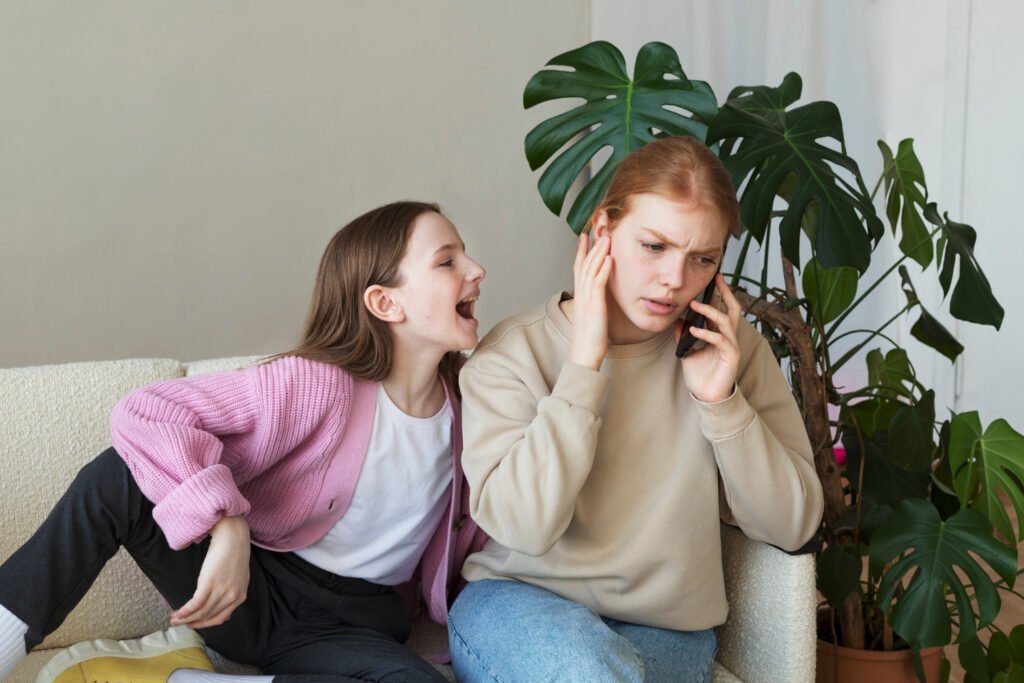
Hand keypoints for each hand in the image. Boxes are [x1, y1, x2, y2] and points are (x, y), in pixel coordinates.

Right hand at [171, 515, 250, 628]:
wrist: (233, 536)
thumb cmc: (234, 553)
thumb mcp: (238, 577)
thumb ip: (232, 591)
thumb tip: (220, 604)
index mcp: (240, 596)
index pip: (220, 618)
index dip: (204, 624)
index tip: (193, 623)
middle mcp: (232, 596)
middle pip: (208, 616)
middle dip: (192, 622)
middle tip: (179, 623)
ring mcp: (222, 591)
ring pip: (201, 612)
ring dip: (185, 618)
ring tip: (174, 619)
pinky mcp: (210, 583)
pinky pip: (195, 604)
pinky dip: (185, 611)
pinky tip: (177, 612)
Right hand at [568, 232, 612, 369]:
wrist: (584, 354)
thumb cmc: (590, 340)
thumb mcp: (591, 317)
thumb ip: (594, 304)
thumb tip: (599, 299)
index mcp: (580, 296)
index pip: (578, 268)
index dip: (581, 251)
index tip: (584, 236)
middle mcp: (581, 294)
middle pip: (584, 264)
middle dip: (590, 245)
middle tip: (596, 228)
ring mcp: (586, 299)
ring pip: (591, 269)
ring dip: (598, 252)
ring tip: (605, 237)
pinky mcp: (595, 306)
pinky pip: (598, 283)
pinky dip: (603, 269)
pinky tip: (609, 258)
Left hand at [676, 273, 740, 402]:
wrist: (706, 395)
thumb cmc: (699, 374)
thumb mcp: (687, 351)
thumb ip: (683, 336)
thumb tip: (677, 320)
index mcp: (719, 334)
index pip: (721, 309)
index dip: (718, 294)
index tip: (712, 279)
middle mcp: (728, 336)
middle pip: (733, 309)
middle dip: (726, 293)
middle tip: (717, 279)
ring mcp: (731, 345)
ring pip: (725, 321)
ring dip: (709, 311)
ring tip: (693, 305)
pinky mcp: (731, 356)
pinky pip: (720, 340)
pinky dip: (706, 333)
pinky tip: (693, 330)